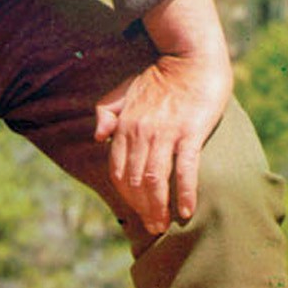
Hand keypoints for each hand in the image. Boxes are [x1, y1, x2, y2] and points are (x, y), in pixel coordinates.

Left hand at [95, 49, 228, 234]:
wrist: (189, 58)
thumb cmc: (158, 76)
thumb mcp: (123, 90)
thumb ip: (107, 113)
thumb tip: (98, 137)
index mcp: (123, 126)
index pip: (118, 171)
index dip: (126, 196)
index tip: (136, 213)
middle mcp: (139, 133)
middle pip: (135, 181)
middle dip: (142, 209)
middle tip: (153, 228)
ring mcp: (164, 133)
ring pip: (155, 180)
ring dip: (159, 208)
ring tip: (165, 226)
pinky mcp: (189, 132)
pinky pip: (184, 169)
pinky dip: (184, 193)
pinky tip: (187, 211)